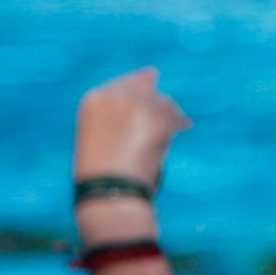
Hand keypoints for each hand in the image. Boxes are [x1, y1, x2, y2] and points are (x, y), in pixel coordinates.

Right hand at [74, 68, 190, 187]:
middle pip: (145, 84)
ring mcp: (137, 105)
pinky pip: (175, 116)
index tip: (145, 99)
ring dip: (166, 114)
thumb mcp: (99, 135)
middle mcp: (114, 96)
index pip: (122, 83)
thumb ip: (117, 114)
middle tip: (162, 112)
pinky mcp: (157, 118)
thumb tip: (148, 89)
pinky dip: (178, 124)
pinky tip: (181, 130)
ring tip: (164, 133)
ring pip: (162, 100)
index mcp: (94, 99)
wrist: (108, 191)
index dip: (136, 93)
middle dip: (153, 99)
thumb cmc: (100, 172)